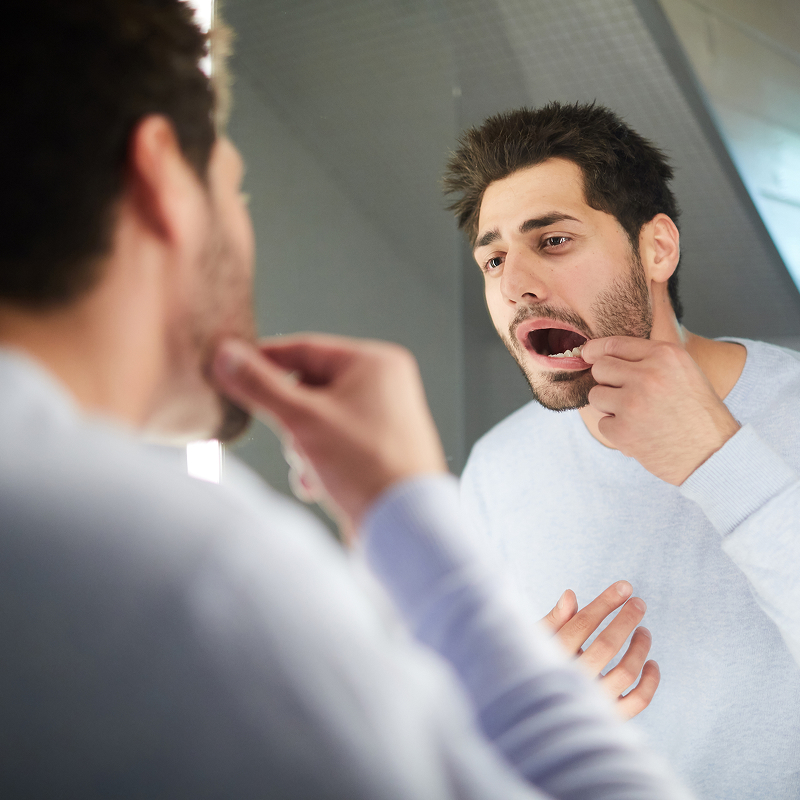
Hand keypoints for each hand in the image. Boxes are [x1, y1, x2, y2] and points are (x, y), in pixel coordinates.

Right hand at [212, 334, 446, 539]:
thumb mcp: (302, 419)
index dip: (264, 361)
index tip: (231, 370)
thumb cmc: (367, 466)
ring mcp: (383, 419)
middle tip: (292, 439)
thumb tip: (226, 355)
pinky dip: (318, 463)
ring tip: (312, 467)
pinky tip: (318, 484)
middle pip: (309, 389)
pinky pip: (334, 444)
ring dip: (302, 447)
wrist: (403, 525)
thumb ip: (260, 385)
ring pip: (317, 420)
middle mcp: (384, 386)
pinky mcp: (378, 450)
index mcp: (375, 363)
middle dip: (291, 420)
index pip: (305, 349)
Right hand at [540, 581, 659, 719]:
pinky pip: (638, 701)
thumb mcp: (537, 641)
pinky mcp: (610, 717)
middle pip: (607, 644)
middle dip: (627, 619)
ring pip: (626, 672)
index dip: (606, 602)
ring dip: (640, 648)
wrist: (534, 712)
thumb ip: (554, 620)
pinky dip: (651, 682)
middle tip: (639, 603)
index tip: (625, 587)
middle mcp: (574, 679)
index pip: (583, 623)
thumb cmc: (535, 666)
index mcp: (554, 656)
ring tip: (644, 632)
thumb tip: (570, 595)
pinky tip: (651, 664)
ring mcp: (593, 700)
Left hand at [581, 337, 740, 484]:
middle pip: (600, 368)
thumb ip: (649, 359)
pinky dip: (617, 431)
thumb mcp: (683, 371)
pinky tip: (640, 433)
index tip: (588, 354)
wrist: (713, 453)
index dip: (595, 350)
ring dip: (610, 406)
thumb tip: (602, 354)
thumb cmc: (698, 413)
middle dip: (607, 380)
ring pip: (596, 395)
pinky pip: (603, 424)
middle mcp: (647, 375)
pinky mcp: (623, 430)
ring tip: (636, 415)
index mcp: (665, 355)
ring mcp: (633, 403)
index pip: (614, 344)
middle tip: (626, 394)